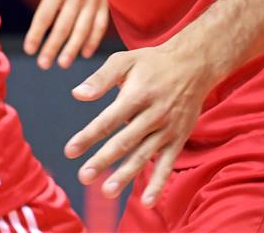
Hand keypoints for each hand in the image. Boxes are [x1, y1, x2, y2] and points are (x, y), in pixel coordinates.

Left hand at [24, 0, 109, 68]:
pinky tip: (85, 53)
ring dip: (72, 49)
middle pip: (62, 27)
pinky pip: (100, 24)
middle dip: (52, 48)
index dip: (36, 35)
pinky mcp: (106, 0)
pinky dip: (93, 41)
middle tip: (43, 64)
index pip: (44, 16)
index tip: (29, 50)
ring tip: (62, 64)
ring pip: (82, 30)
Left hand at [65, 40, 210, 206]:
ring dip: (125, 175)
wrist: (193, 65)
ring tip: (106, 192)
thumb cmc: (152, 63)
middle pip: (124, 141)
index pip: (109, 119)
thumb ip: (101, 78)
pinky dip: (158, 183)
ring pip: (143, 155)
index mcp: (137, 94)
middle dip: (103, 160)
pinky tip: (147, 201)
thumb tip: (77, 94)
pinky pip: (167, 164)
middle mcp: (153, 114)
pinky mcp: (178, 139)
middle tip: (83, 177)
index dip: (89, 136)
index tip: (70, 151)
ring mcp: (167, 128)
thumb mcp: (125, 61)